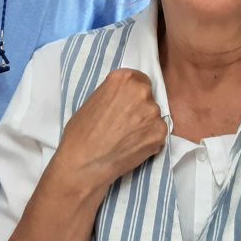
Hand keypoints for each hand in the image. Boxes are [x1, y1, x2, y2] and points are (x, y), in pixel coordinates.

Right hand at [53, 68, 165, 193]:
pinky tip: (133, 147)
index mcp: (124, 78)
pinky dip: (149, 140)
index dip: (134, 93)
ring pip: (154, 116)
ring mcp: (153, 112)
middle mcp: (142, 91)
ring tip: (127, 138)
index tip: (128, 103)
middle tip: (126, 123)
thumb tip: (124, 99)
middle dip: (140, 108)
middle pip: (148, 97)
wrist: (84, 161)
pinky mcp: (160, 133)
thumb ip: (115, 94)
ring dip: (145, 125)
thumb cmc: (81, 132)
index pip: (140, 80)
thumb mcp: (94, 99)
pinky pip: (157, 134)